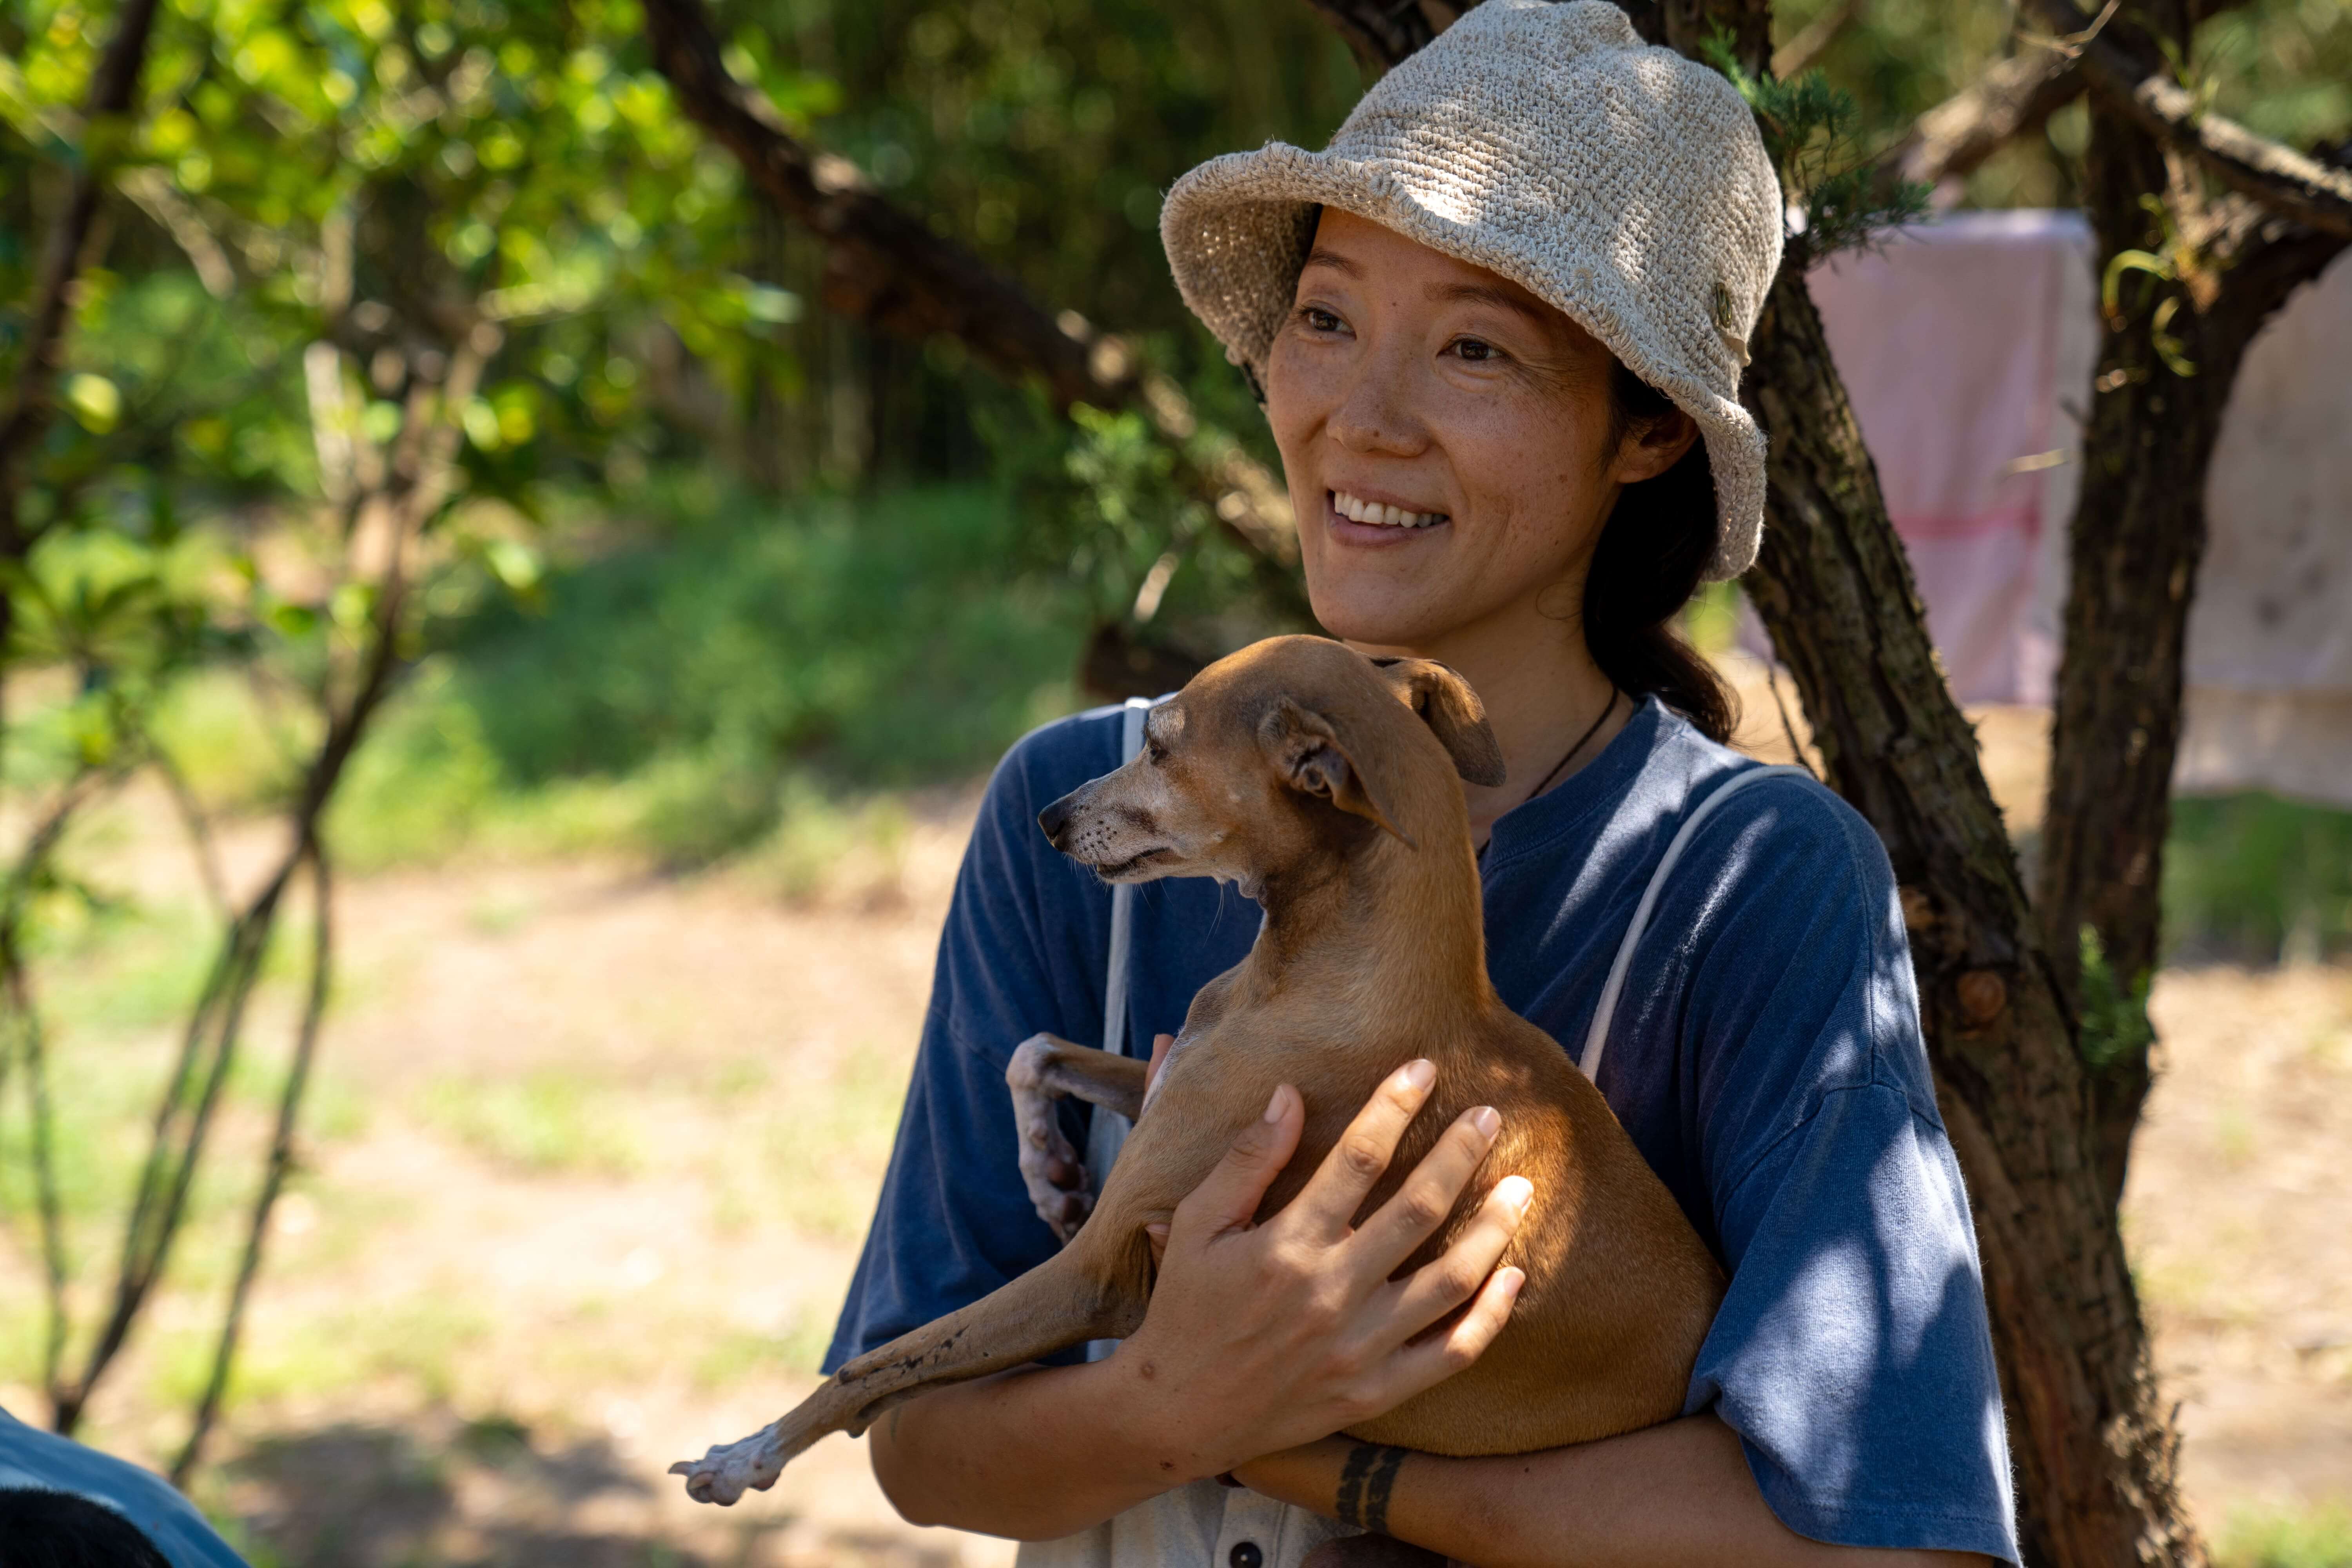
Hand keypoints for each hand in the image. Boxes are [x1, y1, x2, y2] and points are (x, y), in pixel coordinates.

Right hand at [1111, 1056, 1530, 1481]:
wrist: (1178, 1412)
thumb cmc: (1185, 1308)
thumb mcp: (1196, 1225)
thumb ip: (1245, 1160)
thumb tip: (1289, 1094)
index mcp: (1287, 1246)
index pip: (1358, 1159)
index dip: (1394, 1106)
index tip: (1424, 1069)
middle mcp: (1331, 1293)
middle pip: (1419, 1210)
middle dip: (1460, 1154)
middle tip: (1491, 1116)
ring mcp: (1359, 1347)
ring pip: (1451, 1281)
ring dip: (1493, 1228)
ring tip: (1521, 1187)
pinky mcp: (1375, 1390)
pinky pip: (1452, 1353)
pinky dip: (1491, 1315)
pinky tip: (1514, 1275)